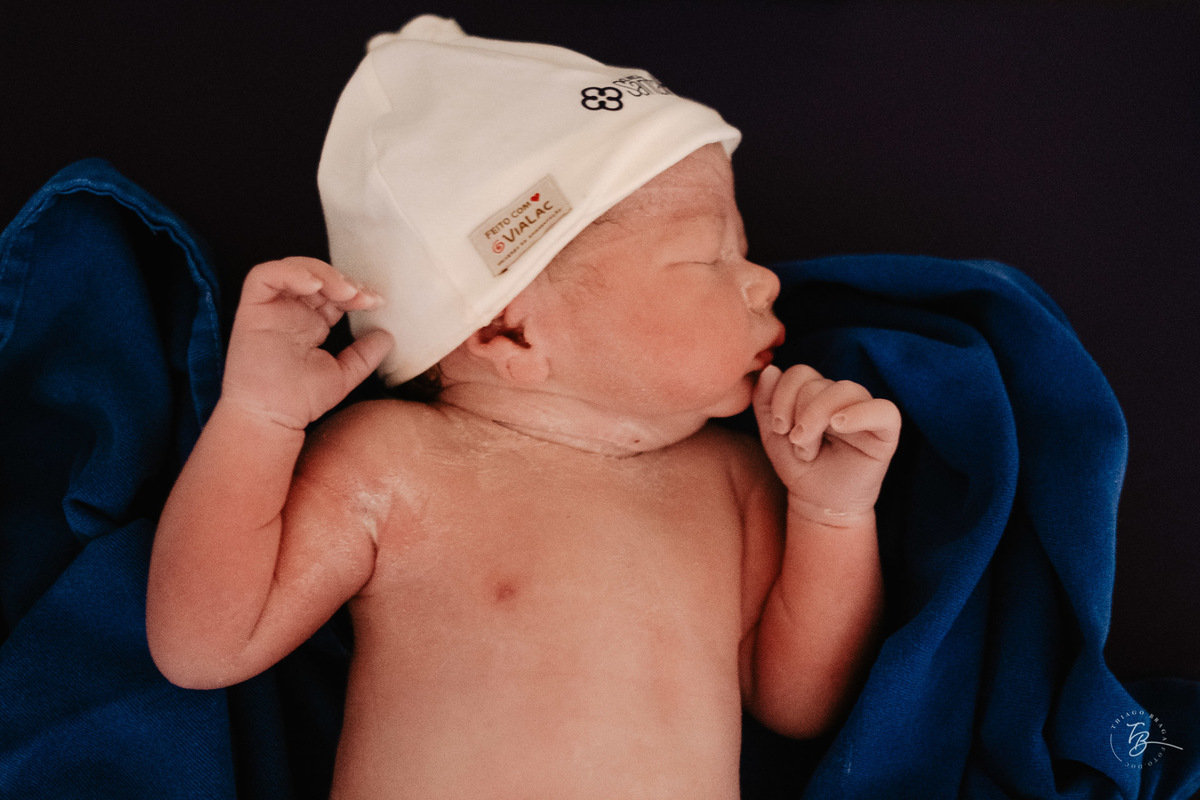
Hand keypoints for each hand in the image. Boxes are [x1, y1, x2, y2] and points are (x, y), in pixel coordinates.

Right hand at [220, 257, 393, 429]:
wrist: (273, 418)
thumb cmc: (300, 401)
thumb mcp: (343, 374)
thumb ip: (364, 355)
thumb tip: (388, 335)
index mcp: (310, 324)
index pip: (333, 295)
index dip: (355, 292)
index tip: (377, 302)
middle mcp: (290, 312)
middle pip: (316, 277)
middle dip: (343, 281)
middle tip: (363, 296)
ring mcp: (271, 309)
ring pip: (293, 269)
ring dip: (322, 273)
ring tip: (345, 291)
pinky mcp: (252, 309)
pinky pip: (264, 276)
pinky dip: (290, 272)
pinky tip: (314, 285)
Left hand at [752, 364, 900, 525]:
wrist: (818, 502)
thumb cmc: (798, 466)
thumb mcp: (772, 434)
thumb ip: (766, 401)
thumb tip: (770, 369)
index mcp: (817, 393)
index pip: (801, 373)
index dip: (783, 395)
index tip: (778, 428)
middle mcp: (842, 398)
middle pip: (819, 383)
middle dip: (800, 415)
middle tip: (797, 444)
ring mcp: (865, 411)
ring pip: (846, 390)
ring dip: (819, 416)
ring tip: (807, 447)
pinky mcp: (886, 431)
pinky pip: (884, 410)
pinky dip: (861, 413)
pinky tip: (839, 425)